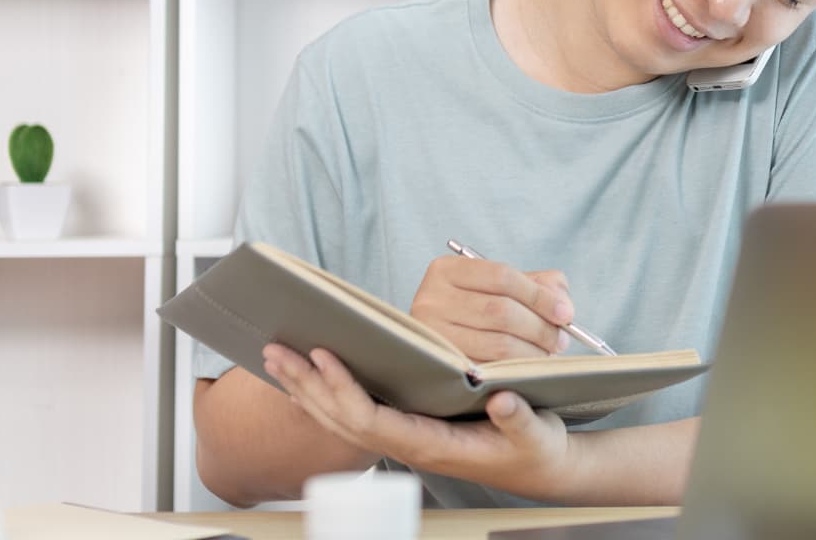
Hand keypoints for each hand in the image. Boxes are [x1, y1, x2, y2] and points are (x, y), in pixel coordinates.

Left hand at [261, 343, 581, 499]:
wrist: (539, 466)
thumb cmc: (535, 449)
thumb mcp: (535, 434)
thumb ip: (517, 419)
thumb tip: (499, 401)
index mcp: (431, 445)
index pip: (371, 421)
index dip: (343, 389)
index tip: (324, 355)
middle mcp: (408, 444)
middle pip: (341, 419)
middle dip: (307, 384)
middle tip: (277, 350)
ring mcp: (403, 437)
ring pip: (340, 418)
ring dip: (307, 388)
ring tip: (279, 357)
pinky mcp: (406, 427)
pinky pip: (354, 412)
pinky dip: (326, 393)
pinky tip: (310, 375)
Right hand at [410, 255, 574, 361]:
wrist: (440, 349)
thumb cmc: (480, 311)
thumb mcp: (505, 288)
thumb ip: (540, 285)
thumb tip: (562, 305)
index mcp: (446, 271)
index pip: (502, 276)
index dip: (539, 296)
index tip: (566, 314)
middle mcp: (430, 300)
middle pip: (501, 311)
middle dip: (540, 328)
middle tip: (561, 340)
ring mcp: (432, 336)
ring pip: (498, 344)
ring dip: (532, 352)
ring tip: (547, 354)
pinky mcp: (441, 368)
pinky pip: (489, 370)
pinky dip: (515, 370)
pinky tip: (527, 367)